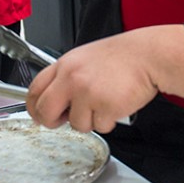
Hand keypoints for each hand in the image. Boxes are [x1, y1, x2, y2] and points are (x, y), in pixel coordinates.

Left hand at [27, 26, 183, 133]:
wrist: (149, 56)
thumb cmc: (123, 58)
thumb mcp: (85, 59)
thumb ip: (67, 78)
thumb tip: (55, 101)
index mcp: (65, 65)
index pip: (34, 90)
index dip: (34, 108)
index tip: (39, 115)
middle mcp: (71, 78)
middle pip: (45, 111)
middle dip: (53, 122)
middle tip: (65, 120)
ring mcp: (86, 93)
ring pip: (76, 124)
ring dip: (90, 120)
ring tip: (104, 102)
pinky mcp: (104, 106)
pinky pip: (99, 126)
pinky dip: (109, 120)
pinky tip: (116, 104)